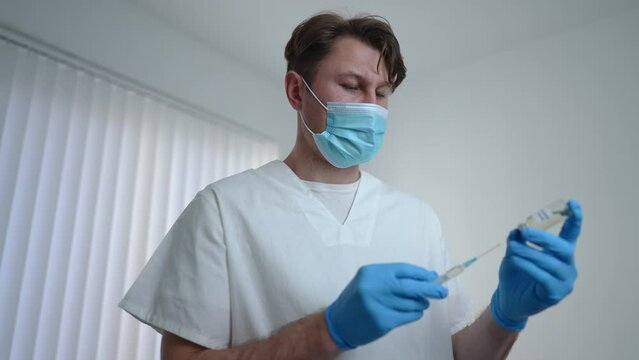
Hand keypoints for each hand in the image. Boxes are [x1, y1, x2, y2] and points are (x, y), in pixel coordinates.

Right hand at [325, 263, 447, 349]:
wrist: (339, 322)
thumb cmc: (358, 299)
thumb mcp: (370, 281)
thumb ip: (395, 278)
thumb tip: (427, 277)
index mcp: (371, 272)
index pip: (403, 269)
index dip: (421, 273)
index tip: (433, 277)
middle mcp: (374, 287)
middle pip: (411, 286)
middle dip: (430, 289)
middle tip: (443, 292)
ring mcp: (378, 305)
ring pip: (411, 303)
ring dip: (421, 303)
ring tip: (421, 303)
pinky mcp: (382, 321)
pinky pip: (408, 316)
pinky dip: (415, 314)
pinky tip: (413, 312)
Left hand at [491, 199, 582, 331]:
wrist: (509, 299)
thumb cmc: (515, 274)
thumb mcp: (514, 253)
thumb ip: (517, 241)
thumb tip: (517, 230)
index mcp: (560, 253)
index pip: (571, 234)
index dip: (574, 219)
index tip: (573, 203)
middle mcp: (567, 266)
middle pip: (562, 248)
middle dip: (543, 237)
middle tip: (524, 230)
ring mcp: (564, 281)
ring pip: (549, 262)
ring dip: (529, 252)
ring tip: (513, 248)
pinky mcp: (555, 294)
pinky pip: (543, 277)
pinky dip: (528, 267)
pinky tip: (516, 261)